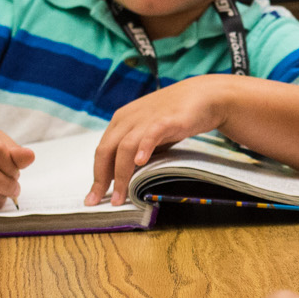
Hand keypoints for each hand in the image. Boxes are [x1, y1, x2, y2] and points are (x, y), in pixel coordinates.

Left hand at [88, 77, 231, 205]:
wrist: (204, 95)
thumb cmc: (175, 117)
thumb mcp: (148, 131)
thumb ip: (136, 147)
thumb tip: (124, 175)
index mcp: (121, 121)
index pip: (102, 151)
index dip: (97, 175)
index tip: (94, 196)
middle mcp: (128, 119)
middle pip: (106, 151)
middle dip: (101, 179)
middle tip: (99, 201)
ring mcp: (147, 118)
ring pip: (125, 148)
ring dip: (120, 174)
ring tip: (121, 196)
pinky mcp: (167, 119)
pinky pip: (151, 134)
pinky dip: (143, 148)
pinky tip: (140, 163)